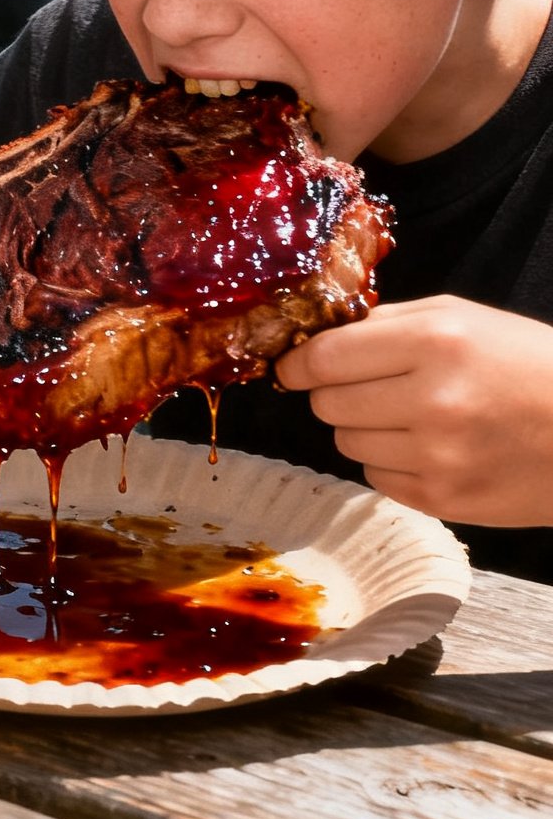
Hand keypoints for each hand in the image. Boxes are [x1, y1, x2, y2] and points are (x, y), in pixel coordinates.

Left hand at [276, 296, 552, 524]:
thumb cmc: (526, 365)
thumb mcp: (461, 318)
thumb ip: (386, 323)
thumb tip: (315, 338)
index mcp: (434, 344)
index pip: (324, 357)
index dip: (297, 363)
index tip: (292, 366)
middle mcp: (432, 401)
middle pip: (327, 404)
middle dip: (335, 393)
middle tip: (369, 387)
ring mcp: (439, 457)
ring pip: (346, 443)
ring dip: (363, 428)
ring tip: (409, 416)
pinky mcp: (446, 500)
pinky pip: (376, 477)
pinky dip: (389, 462)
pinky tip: (428, 447)